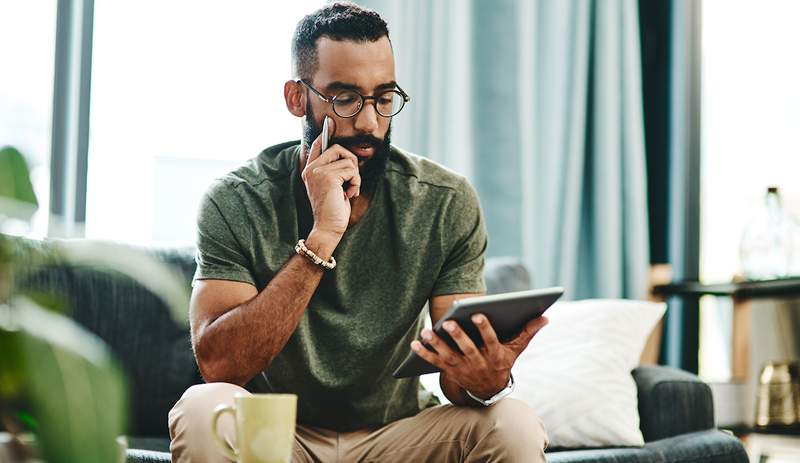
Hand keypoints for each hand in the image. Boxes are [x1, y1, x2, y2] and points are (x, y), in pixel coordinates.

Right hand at [301, 117, 361, 237]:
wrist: (327, 228)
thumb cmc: (333, 210)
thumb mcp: (334, 187)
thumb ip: (336, 171)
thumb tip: (348, 155)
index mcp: (310, 170)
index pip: (318, 145)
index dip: (325, 133)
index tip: (330, 123)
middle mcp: (311, 168)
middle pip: (338, 149)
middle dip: (351, 164)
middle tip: (350, 182)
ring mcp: (318, 171)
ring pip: (348, 160)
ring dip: (355, 177)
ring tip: (348, 190)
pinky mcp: (328, 176)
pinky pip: (352, 170)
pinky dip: (356, 183)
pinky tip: (348, 194)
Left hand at [411, 314, 548, 398]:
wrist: (489, 391)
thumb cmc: (502, 362)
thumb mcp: (516, 350)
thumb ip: (528, 332)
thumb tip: (545, 317)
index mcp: (495, 356)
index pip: (490, 341)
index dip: (484, 328)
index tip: (477, 314)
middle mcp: (478, 363)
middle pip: (467, 349)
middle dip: (458, 336)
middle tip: (449, 322)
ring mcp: (462, 369)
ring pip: (448, 356)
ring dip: (437, 345)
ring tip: (427, 331)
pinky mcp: (449, 371)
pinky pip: (434, 362)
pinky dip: (424, 354)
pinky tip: (414, 343)